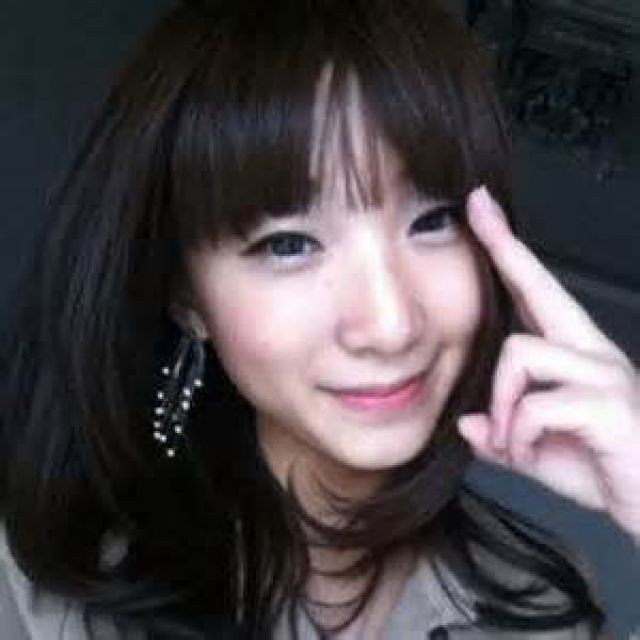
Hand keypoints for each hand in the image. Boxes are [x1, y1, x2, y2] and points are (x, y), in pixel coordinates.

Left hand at [457, 186, 639, 544]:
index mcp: (575, 358)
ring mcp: (603, 374)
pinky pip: (535, 405)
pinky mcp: (608, 403)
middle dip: (504, 245)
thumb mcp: (541, 454)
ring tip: (513, 440)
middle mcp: (592, 354)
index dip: (509, 250)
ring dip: (503, 403)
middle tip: (478, 207)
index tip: (484, 210)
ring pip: (520, 353)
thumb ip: (505, 436)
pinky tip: (530, 454)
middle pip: (540, 288)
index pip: (536, 293)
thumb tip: (469, 425)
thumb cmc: (609, 472)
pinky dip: (519, 435)